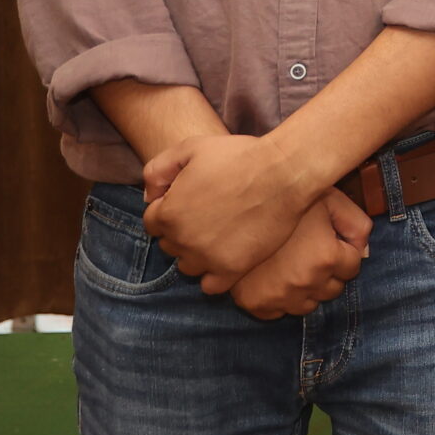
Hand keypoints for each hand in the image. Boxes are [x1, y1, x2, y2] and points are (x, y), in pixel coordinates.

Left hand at [143, 133, 320, 293]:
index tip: (191, 202)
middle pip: (170, 245)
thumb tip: (150, 197)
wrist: (284, 173)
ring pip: (188, 266)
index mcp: (169, 212)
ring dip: (197, 254)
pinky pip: (210, 287)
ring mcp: (207, 258)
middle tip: (209, 215)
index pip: (153, 223)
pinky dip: (214, 276)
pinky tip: (226, 257)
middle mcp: (183, 240)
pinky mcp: (232, 269)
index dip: (171, 210)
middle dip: (183, 231)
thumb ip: (157, 170)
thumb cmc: (239, 156)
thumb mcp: (191, 148)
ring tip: (219, 236)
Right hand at [227, 191, 371, 320]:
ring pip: (308, 305)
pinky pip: (280, 312)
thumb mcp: (331, 199)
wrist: (235, 206)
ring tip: (294, 264)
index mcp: (326, 257)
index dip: (344, 252)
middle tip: (312, 252)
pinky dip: (281, 299)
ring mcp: (279, 297)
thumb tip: (364, 250)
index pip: (353, 267)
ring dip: (307, 289)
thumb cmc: (287, 197)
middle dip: (329, 273)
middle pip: (333, 289)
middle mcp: (305, 282)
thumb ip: (356, 223)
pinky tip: (275, 277)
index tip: (331, 241)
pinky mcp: (255, 304)